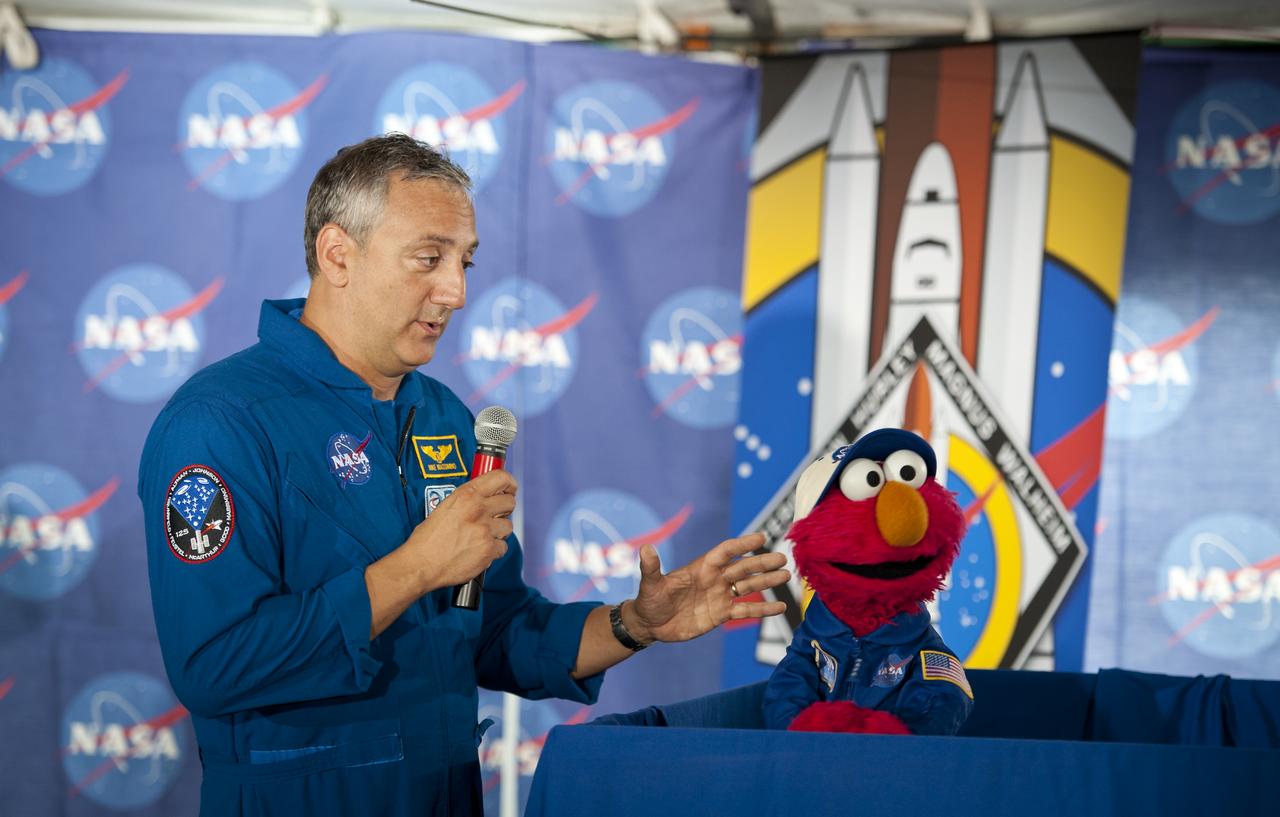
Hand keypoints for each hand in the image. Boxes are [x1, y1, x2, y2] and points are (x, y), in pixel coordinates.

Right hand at [405, 470, 516, 592]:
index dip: (509, 483)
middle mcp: (477, 509)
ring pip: (508, 526)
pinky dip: (494, 551)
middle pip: (509, 502)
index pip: (501, 477)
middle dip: (504, 510)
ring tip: (482, 537)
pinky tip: (480, 551)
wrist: (421, 564)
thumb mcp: (444, 507)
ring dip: (499, 532)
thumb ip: (467, 500)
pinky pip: (503, 547)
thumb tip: (485, 497)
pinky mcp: (488, 549)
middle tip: (495, 517)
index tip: (510, 489)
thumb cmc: (428, 539)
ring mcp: (484, 529)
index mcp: (466, 495)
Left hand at [626, 532, 788, 643]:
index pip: (725, 552)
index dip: (742, 545)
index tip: (761, 537)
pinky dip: (762, 609)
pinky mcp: (721, 614)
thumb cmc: (649, 600)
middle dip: (762, 563)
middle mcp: (714, 579)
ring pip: (748, 586)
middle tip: (783, 558)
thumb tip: (644, 548)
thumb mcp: (650, 584)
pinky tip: (780, 607)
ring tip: (786, 575)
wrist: (651, 624)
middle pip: (743, 568)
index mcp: (701, 568)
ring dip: (767, 581)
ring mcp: (720, 596)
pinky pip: (746, 610)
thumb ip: (651, 568)